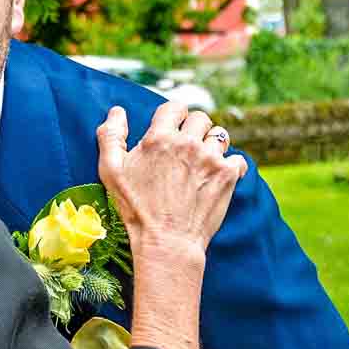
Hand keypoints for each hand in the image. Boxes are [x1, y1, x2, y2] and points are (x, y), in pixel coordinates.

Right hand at [96, 102, 246, 256]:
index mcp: (159, 138)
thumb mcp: (111, 172)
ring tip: (203, 161)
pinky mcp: (227, 176)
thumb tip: (117, 111)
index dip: (173, 116)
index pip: (174, 107)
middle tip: (187, 149)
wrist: (167, 241)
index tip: (172, 129)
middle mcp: (187, 144)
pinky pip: (237, 159)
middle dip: (194, 129)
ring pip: (220, 135)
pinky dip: (231, 166)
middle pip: (200, 118)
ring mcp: (210, 158)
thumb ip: (111, 136)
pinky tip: (219, 176)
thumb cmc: (136, 208)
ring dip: (212, 144)